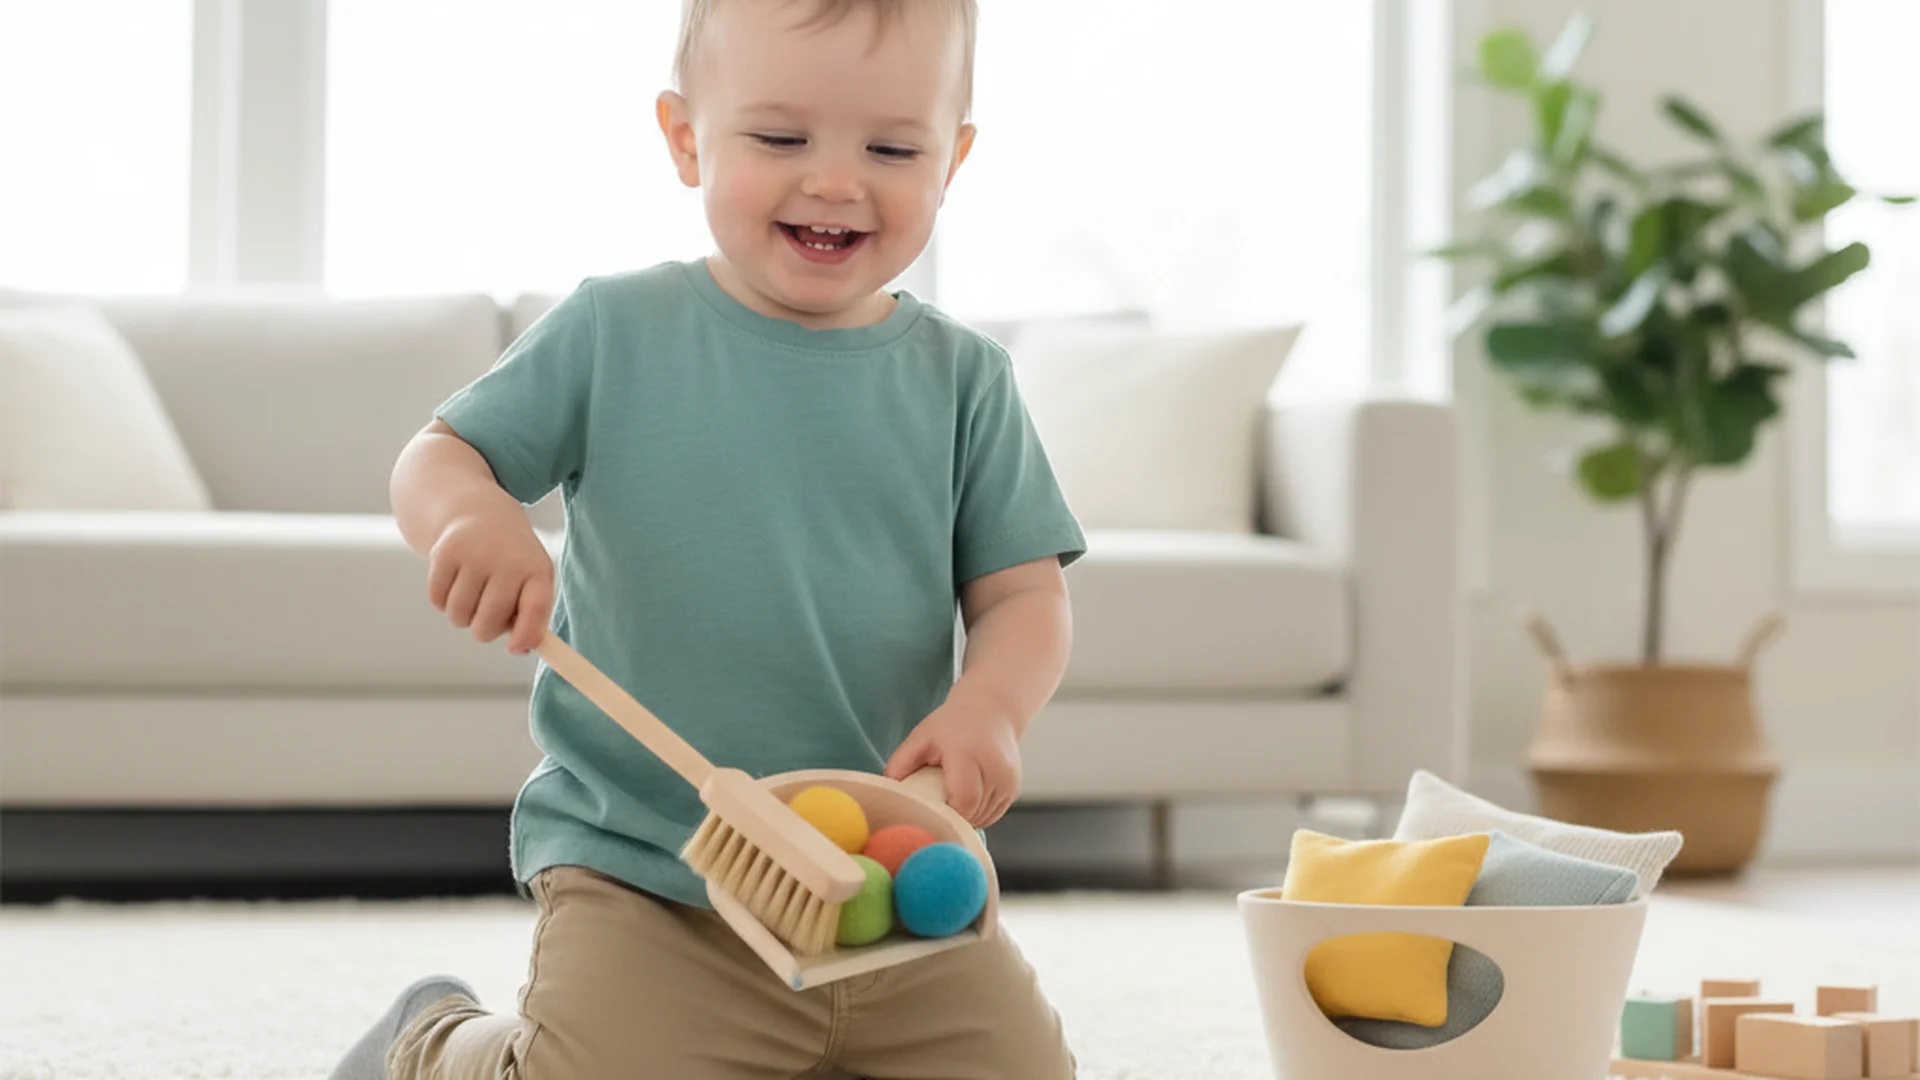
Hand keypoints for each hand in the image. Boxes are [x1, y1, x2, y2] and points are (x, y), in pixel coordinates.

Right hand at [426, 504, 553, 654]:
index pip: (535, 609)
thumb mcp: (533, 579)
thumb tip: (518, 649)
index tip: (513, 649)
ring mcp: (474, 555)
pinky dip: (443, 601)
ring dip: (462, 616)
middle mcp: (507, 560)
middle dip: (485, 630)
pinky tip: (456, 582)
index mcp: (536, 569)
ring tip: (473, 594)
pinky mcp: (444, 552)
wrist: (480, 513)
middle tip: (488, 613)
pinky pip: (437, 601)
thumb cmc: (512, 560)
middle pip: (487, 624)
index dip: (525, 635)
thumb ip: (532, 617)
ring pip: (458, 616)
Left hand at [883, 694, 1022, 827]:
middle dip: (951, 817)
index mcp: (969, 753)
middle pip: (972, 813)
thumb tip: (886, 792)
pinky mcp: (1014, 789)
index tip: (928, 814)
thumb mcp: (922, 737)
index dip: (946, 815)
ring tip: (951, 797)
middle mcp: (994, 767)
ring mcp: (1008, 780)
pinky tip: (966, 798)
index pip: (963, 802)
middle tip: (934, 806)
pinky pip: (992, 815)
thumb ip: (900, 763)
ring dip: (965, 816)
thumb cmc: (953, 724)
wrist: (991, 710)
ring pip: (982, 818)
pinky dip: (977, 813)